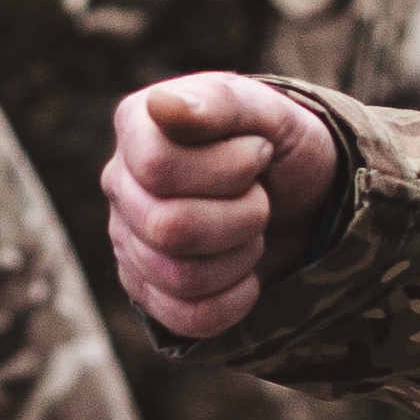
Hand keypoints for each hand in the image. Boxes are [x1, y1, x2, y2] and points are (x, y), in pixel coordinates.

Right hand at [110, 75, 337, 340]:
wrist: (299, 196)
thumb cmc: (278, 144)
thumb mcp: (268, 110)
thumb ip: (219, 102)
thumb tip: (162, 104)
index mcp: (138, 128)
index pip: (158, 167)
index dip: (227, 168)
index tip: (259, 151)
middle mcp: (120, 185)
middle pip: (168, 228)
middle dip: (243, 216)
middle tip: (261, 197)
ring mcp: (129, 242)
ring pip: (180, 277)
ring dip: (242, 255)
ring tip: (254, 228)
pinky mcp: (149, 291)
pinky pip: (188, 317)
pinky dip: (235, 299)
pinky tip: (246, 271)